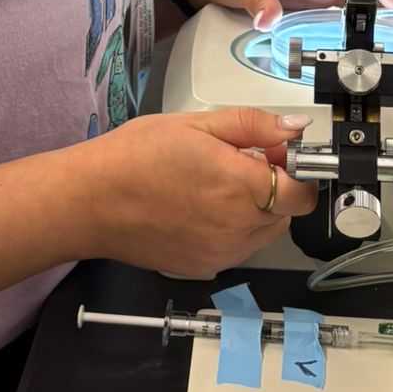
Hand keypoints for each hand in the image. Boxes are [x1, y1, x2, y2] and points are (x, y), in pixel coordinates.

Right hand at [90, 109, 316, 278]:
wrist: (90, 201)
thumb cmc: (135, 156)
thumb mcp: (196, 123)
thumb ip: (252, 126)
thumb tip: (294, 129)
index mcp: (240, 186)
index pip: (302, 194)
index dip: (297, 173)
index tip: (278, 157)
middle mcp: (237, 227)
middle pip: (285, 214)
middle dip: (274, 189)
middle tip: (238, 165)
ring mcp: (221, 253)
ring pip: (262, 234)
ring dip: (254, 212)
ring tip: (213, 187)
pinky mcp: (203, 268)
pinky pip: (234, 249)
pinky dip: (230, 231)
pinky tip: (197, 210)